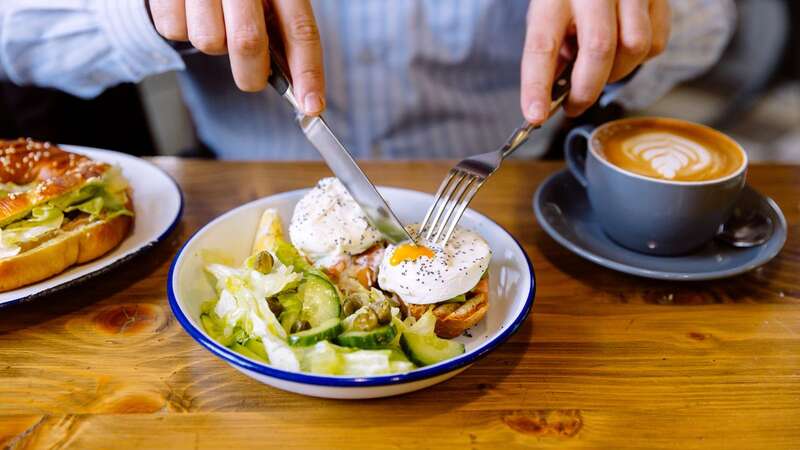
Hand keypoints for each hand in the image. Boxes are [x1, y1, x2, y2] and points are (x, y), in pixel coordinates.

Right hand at [149, 0, 324, 114]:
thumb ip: (280, 31)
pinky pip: (174, 31)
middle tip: (252, 76)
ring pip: (209, 42)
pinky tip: (189, 10)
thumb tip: (298, 88)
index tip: (312, 106)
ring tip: (215, 19)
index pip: (299, 30)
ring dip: (214, 44)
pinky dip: (182, 30)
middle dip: (252, 73)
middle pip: (248, 42)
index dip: (308, 72)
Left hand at [521, 0, 669, 123]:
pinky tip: (623, 48)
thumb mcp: (550, 15)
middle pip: (599, 48)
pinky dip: (639, 59)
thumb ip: (550, 52)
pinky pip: (655, 43)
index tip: (536, 115)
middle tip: (574, 105)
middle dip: (586, 89)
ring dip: (617, 72)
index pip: (542, 45)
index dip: (537, 85)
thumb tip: (550, 98)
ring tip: (601, 68)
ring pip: (635, 47)